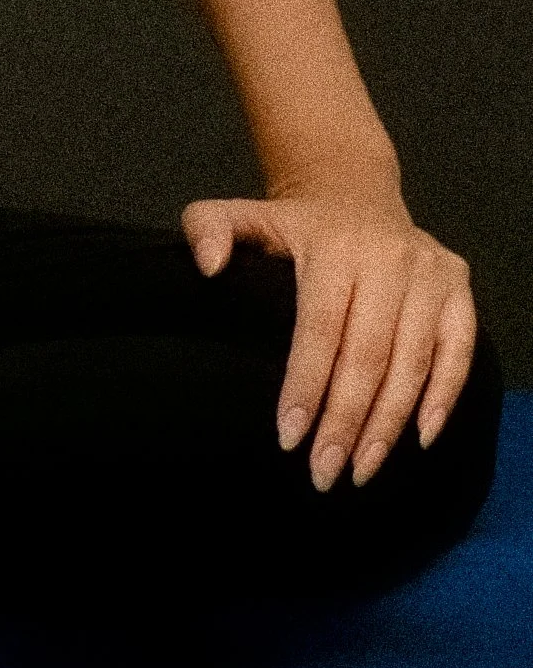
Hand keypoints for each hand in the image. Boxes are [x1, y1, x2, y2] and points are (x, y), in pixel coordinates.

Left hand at [182, 184, 475, 492]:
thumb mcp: (242, 213)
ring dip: (388, 425)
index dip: (305, 387)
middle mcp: (389, 257)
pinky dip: (442, 398)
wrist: (355, 195)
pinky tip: (419, 439)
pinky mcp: (459, 289)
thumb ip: (207, 228)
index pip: (319, 329)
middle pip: (367, 355)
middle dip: (345, 422)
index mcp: (334, 245)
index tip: (288, 438)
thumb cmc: (294, 225)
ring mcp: (431, 273)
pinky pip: (457, 352)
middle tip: (324, 473)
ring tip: (360, 469)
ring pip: (412, 362)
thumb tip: (207, 266)